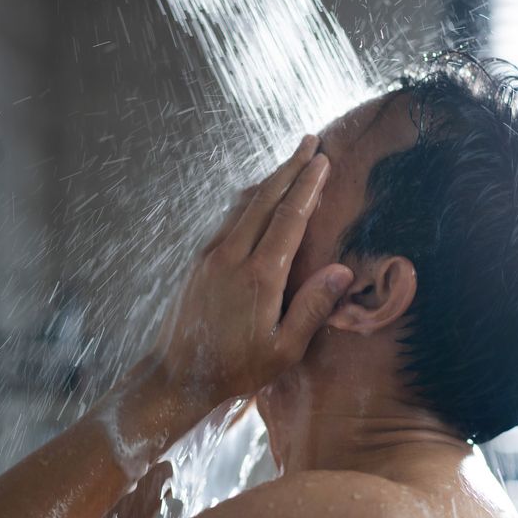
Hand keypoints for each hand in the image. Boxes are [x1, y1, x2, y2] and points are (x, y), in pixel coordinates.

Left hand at [150, 135, 352, 404]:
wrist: (177, 375)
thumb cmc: (236, 368)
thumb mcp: (284, 349)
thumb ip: (312, 308)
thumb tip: (341, 270)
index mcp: (259, 276)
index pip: (289, 218)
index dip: (308, 186)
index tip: (323, 161)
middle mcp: (232, 255)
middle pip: (265, 199)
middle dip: (290, 168)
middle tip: (311, 142)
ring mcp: (211, 255)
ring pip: (244, 205)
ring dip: (270, 180)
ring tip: (290, 162)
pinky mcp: (199, 261)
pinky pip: (228, 218)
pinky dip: (249, 199)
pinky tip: (258, 197)